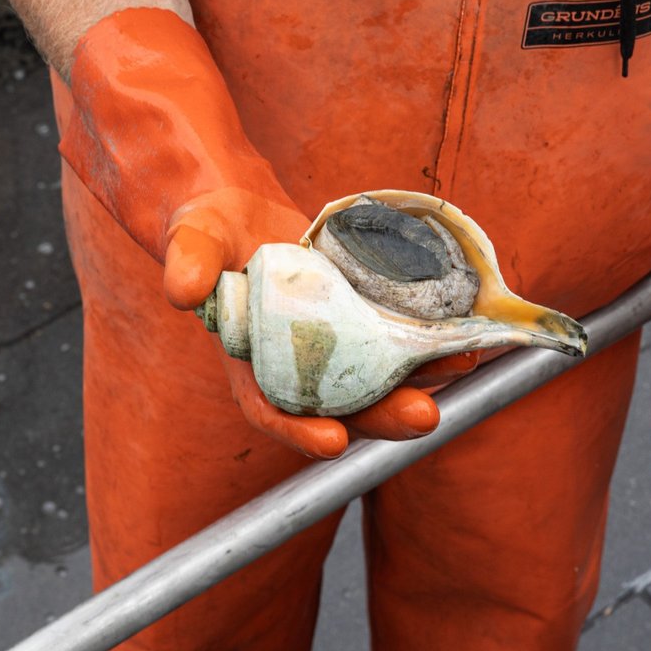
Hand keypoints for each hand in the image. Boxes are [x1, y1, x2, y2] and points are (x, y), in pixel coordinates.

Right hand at [164, 191, 443, 458]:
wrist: (238, 208)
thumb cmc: (208, 230)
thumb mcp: (191, 237)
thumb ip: (187, 260)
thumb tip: (183, 290)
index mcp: (251, 361)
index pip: (272, 408)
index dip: (300, 430)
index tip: (335, 442)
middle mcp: (297, 362)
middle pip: (342, 403)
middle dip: (384, 414)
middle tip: (425, 416)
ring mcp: (334, 341)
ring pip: (380, 373)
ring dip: (423, 377)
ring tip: (463, 363)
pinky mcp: (361, 313)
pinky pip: (397, 334)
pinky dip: (431, 337)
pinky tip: (467, 328)